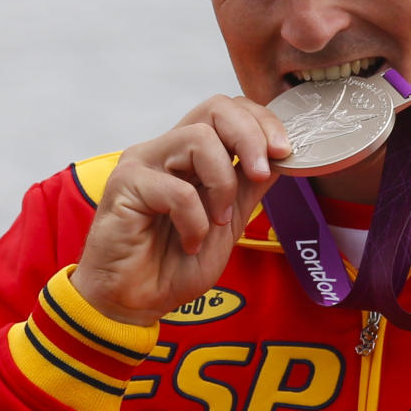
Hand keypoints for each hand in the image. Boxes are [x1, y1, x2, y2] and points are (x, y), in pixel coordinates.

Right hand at [71, 95, 289, 326]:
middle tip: (263, 171)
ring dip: (222, 183)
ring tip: (217, 221)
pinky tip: (189, 242)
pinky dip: (195, 221)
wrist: (135, 303)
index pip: (228, 111)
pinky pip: (178, 190)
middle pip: (216, 107)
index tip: (285, 152)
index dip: (262, 122)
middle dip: (251, 136)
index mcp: (190, 155)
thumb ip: (247, 186)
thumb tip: (279, 157)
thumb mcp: (227, 222)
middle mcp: (166, 150)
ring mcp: (144, 162)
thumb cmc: (174, 265)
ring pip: (200, 138)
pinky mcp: (125, 183)